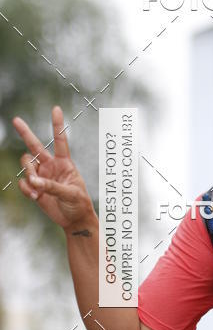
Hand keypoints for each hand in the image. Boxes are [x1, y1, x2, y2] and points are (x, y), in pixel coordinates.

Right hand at [12, 105, 95, 229]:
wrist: (74, 220)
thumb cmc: (79, 204)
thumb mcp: (71, 194)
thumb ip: (53, 186)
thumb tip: (34, 182)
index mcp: (65, 163)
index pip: (61, 140)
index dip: (57, 125)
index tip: (56, 108)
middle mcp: (51, 166)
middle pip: (35, 146)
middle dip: (25, 133)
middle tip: (16, 120)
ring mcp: (41, 176)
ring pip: (27, 165)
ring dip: (28, 174)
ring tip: (35, 188)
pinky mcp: (34, 188)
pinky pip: (23, 182)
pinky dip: (26, 188)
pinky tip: (34, 196)